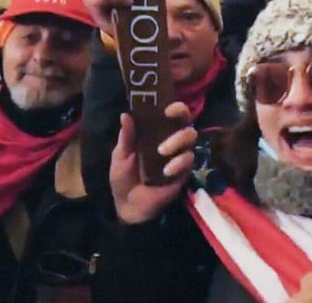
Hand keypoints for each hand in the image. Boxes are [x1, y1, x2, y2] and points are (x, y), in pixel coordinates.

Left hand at [110, 102, 196, 223]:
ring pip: (190, 137)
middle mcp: (169, 140)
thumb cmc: (124, 177)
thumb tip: (126, 114)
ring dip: (177, 140)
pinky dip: (179, 162)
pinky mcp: (183, 172)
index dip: (170, 105)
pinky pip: (189, 160)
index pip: (168, 114)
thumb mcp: (121, 155)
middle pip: (185, 120)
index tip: (164, 106)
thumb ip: (126, 137)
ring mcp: (178, 155)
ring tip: (161, 151)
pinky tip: (166, 171)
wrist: (128, 206)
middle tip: (168, 116)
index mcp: (154, 133)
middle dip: (181, 115)